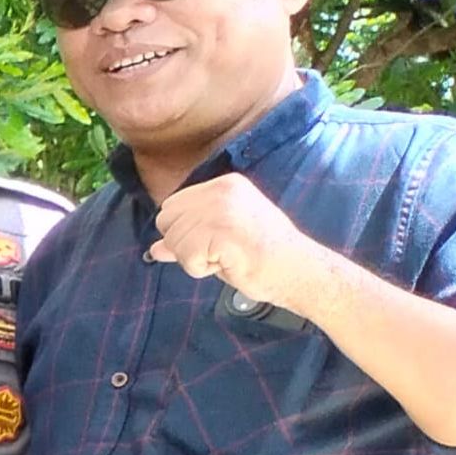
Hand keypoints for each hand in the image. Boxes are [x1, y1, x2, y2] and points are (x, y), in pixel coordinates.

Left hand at [148, 174, 326, 313]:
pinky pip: (186, 260)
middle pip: (166, 221)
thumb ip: (187, 236)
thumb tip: (155, 248)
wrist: (299, 269)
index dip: (186, 232)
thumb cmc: (263, 256)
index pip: (173, 206)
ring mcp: (220, 209)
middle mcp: (220, 190)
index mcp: (224, 184)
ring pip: (174, 242)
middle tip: (220, 250)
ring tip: (228, 256)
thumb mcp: (220, 238)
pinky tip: (229, 263)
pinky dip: (202, 270)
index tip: (217, 240)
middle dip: (184, 245)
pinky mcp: (219, 231)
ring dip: (195, 259)